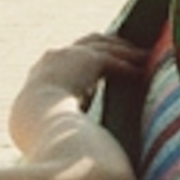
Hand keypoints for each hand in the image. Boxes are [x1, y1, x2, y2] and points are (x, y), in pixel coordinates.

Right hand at [9, 33, 145, 153]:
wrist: (36, 118)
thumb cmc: (37, 133)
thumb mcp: (42, 124)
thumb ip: (55, 122)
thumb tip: (66, 137)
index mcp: (39, 75)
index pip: (64, 59)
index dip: (82, 57)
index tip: (97, 62)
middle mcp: (53, 58)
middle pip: (87, 42)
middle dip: (108, 43)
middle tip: (126, 48)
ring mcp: (69, 55)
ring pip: (103, 47)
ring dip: (124, 51)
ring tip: (143, 57)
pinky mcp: (87, 59)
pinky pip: (113, 60)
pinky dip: (128, 65)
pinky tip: (141, 71)